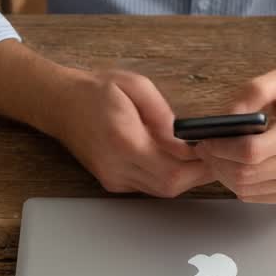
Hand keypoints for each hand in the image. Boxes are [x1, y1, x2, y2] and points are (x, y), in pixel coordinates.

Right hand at [55, 70, 215, 197]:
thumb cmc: (95, 91)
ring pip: (161, 190)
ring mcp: (113, 177)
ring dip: (185, 177)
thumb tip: (183, 135)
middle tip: (216, 156)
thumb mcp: (134, 85)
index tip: (213, 149)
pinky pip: (148, 187)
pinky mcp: (112, 182)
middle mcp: (117, 166)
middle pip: (170, 185)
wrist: (60, 104)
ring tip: (201, 158)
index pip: (171, 167)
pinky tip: (176, 161)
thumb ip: (162, 113)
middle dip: (197, 174)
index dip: (198, 163)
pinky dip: (167, 177)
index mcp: (124, 140)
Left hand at [195, 69, 275, 203]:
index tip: (207, 139)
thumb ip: (255, 90)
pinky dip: (236, 183)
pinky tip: (234, 165)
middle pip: (244, 173)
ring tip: (217, 155)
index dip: (222, 147)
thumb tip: (229, 115)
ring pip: (245, 188)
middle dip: (216, 161)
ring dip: (223, 174)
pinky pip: (253, 196)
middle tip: (205, 147)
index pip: (252, 151)